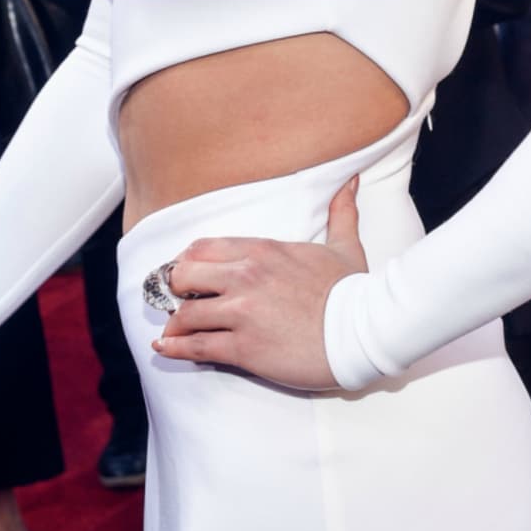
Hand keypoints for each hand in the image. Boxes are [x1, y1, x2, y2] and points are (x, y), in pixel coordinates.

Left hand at [152, 176, 365, 389]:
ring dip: (175, 323)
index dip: (188, 263)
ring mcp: (242, 314)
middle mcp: (246, 278)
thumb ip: (341, 213)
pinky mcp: (243, 348)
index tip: (187, 275)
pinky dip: (175, 348)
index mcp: (262, 252)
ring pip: (185, 314)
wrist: (366, 333)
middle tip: (179, 300)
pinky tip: (164, 347)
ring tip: (174, 329)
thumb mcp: (345, 248)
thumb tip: (350, 182)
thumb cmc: (354, 293)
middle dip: (175, 290)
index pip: (202, 248)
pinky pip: (195, 347)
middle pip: (183, 276)